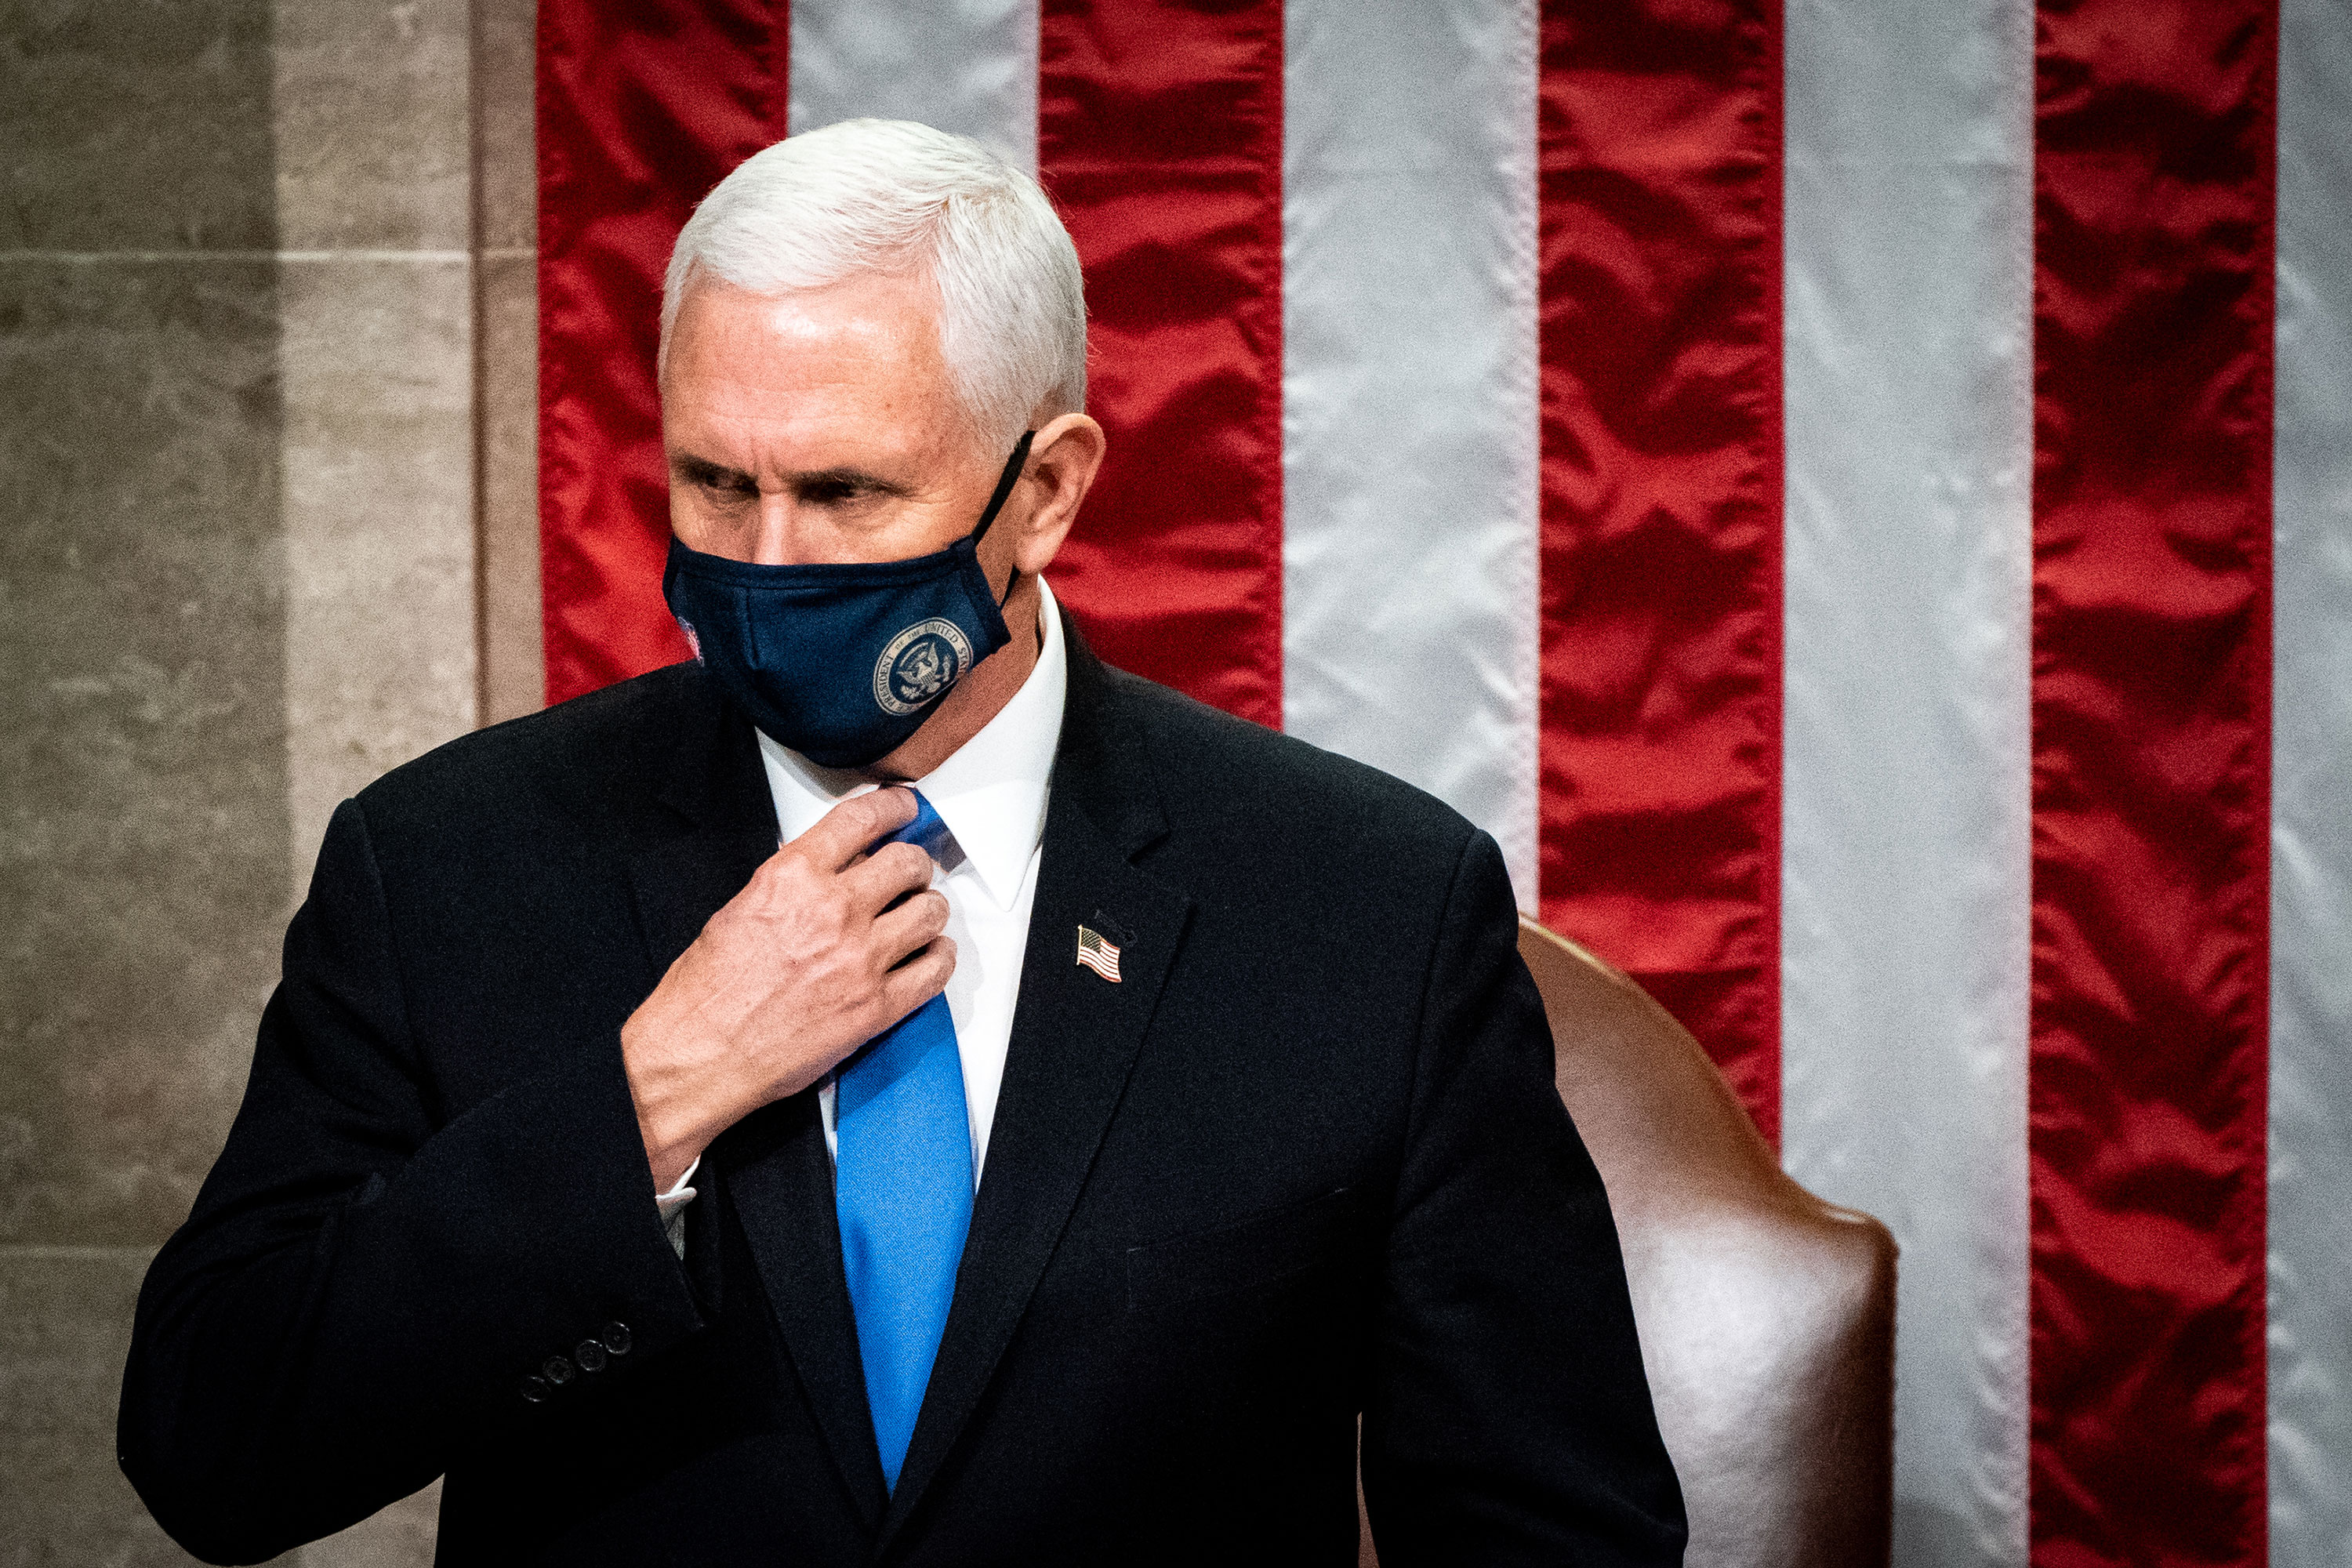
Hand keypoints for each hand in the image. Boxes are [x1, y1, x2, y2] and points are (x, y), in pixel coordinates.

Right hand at [620, 787, 953, 1189]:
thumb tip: (831, 870)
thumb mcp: (739, 909)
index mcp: (792, 878)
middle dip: (913, 864)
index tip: (904, 807)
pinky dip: (939, 958)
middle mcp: (833, 911)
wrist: (700, 1055)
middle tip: (910, 873)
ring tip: (919, 916)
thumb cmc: (707, 993)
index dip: (893, 806)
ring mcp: (861, 959)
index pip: (861, 819)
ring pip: (930, 912)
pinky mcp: (876, 1006)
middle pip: (907, 863)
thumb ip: (792, 884)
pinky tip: (929, 956)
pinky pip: (935, 970)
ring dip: (928, 910)